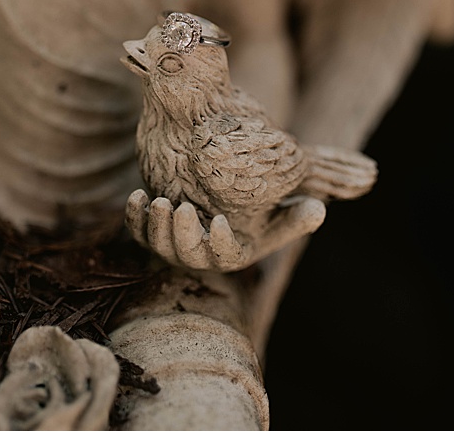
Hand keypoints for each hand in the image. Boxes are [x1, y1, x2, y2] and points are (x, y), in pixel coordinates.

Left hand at [125, 190, 326, 271]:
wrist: (227, 199)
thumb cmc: (257, 209)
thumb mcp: (280, 212)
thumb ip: (297, 214)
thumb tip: (318, 210)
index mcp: (231, 255)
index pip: (224, 257)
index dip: (220, 244)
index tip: (221, 222)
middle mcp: (200, 256)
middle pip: (186, 255)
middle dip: (181, 235)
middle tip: (182, 209)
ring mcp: (173, 245)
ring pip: (159, 244)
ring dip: (156, 226)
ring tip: (160, 201)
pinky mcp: (153, 230)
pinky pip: (137, 232)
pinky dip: (134, 217)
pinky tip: (138, 196)